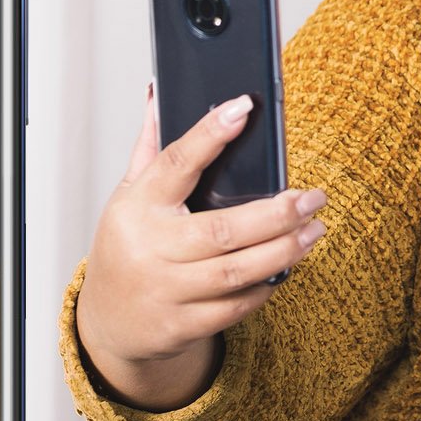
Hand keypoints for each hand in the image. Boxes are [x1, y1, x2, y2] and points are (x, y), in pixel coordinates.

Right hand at [74, 89, 326, 409]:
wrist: (107, 321)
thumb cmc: (125, 248)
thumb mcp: (127, 196)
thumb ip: (149, 149)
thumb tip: (158, 96)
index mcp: (137, 206)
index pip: (176, 162)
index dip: (209, 134)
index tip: (243, 108)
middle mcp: (150, 247)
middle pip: (223, 229)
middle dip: (276, 213)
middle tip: (312, 197)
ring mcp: (165, 289)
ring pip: (236, 271)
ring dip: (284, 250)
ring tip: (314, 229)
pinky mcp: (181, 324)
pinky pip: (235, 307)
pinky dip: (264, 287)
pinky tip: (284, 268)